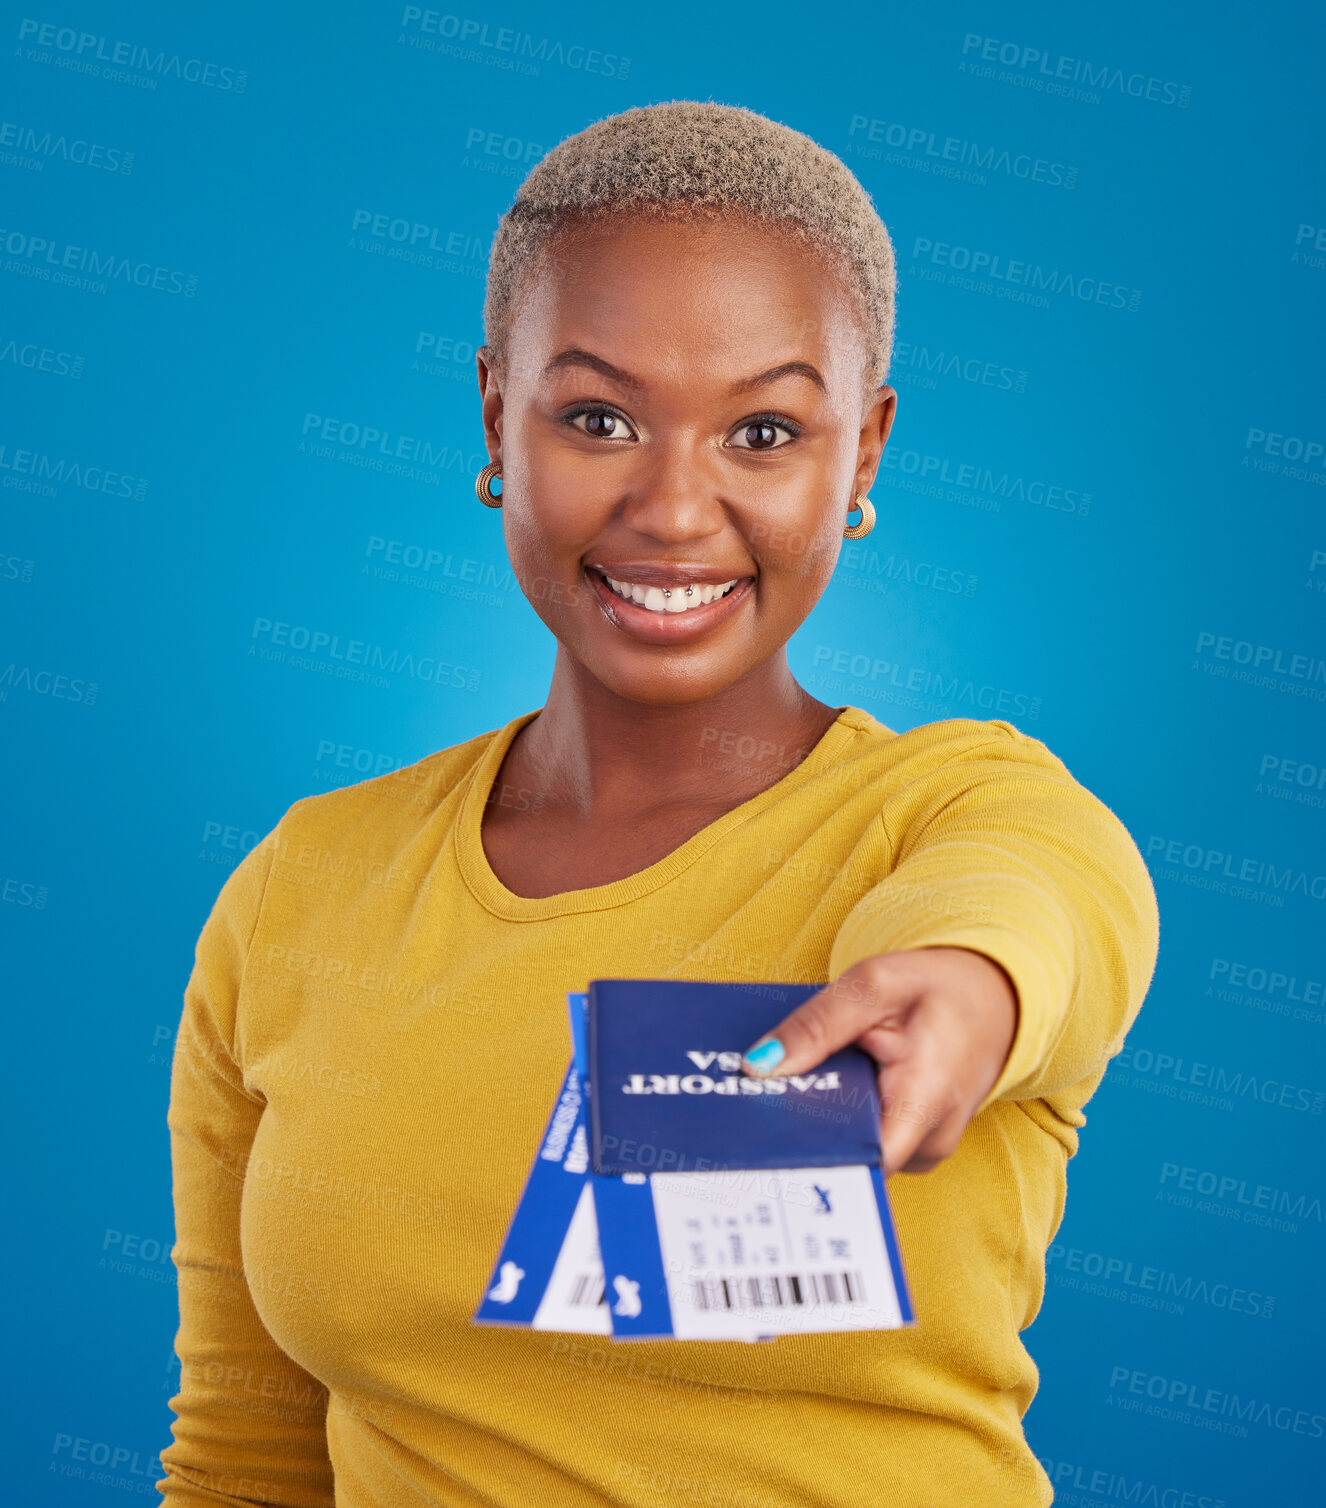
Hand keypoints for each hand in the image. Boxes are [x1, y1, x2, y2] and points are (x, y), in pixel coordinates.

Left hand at [740, 948, 1018, 1173]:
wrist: (994, 1000)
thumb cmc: (937, 990)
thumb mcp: (874, 985)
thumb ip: (818, 1025)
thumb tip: (759, 1066)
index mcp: (924, 1102)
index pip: (858, 1162)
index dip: (805, 1155)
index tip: (755, 1137)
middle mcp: (928, 1141)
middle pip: (845, 1158)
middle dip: (796, 1132)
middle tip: (745, 1104)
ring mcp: (923, 1150)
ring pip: (852, 1151)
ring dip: (817, 1121)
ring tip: (778, 1090)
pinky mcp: (914, 1146)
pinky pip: (865, 1141)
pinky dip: (838, 1117)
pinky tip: (816, 1091)